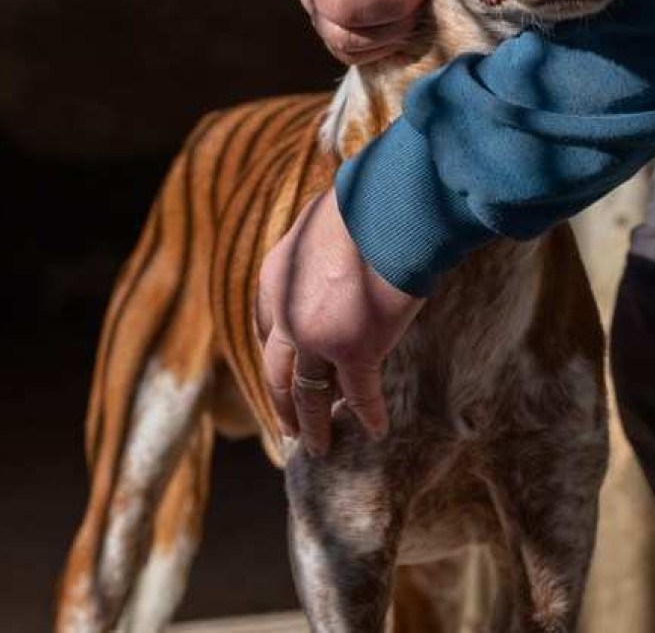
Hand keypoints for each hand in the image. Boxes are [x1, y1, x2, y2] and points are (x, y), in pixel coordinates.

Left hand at [257, 189, 425, 456]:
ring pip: (308, 394)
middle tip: (288, 431)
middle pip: (277, 372)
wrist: (389, 210)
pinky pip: (360, 395)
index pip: (265, 327)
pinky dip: (369, 416)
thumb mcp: (322, 222)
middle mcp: (286, 314)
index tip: (281, 373)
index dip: (273, 354)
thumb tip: (335, 244)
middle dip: (282, 404)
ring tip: (320, 448)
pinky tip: (378, 430)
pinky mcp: (355, 352)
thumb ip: (319, 247)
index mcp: (274, 278)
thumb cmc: (366, 205)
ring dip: (314, 426)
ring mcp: (317, 338)